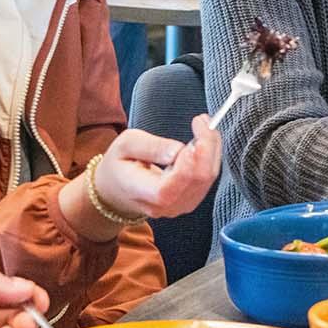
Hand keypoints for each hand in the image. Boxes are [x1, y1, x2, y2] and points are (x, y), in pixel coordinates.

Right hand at [63, 115, 221, 241]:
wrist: (116, 189)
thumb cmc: (119, 164)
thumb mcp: (125, 144)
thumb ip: (151, 147)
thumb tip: (178, 150)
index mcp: (141, 192)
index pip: (169, 187)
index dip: (188, 164)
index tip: (192, 138)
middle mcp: (163, 205)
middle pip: (197, 181)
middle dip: (207, 147)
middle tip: (203, 121)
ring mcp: (178, 207)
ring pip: (207, 180)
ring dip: (211, 150)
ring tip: (203, 126)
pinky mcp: (188, 201)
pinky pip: (207, 181)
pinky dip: (210, 158)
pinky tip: (204, 142)